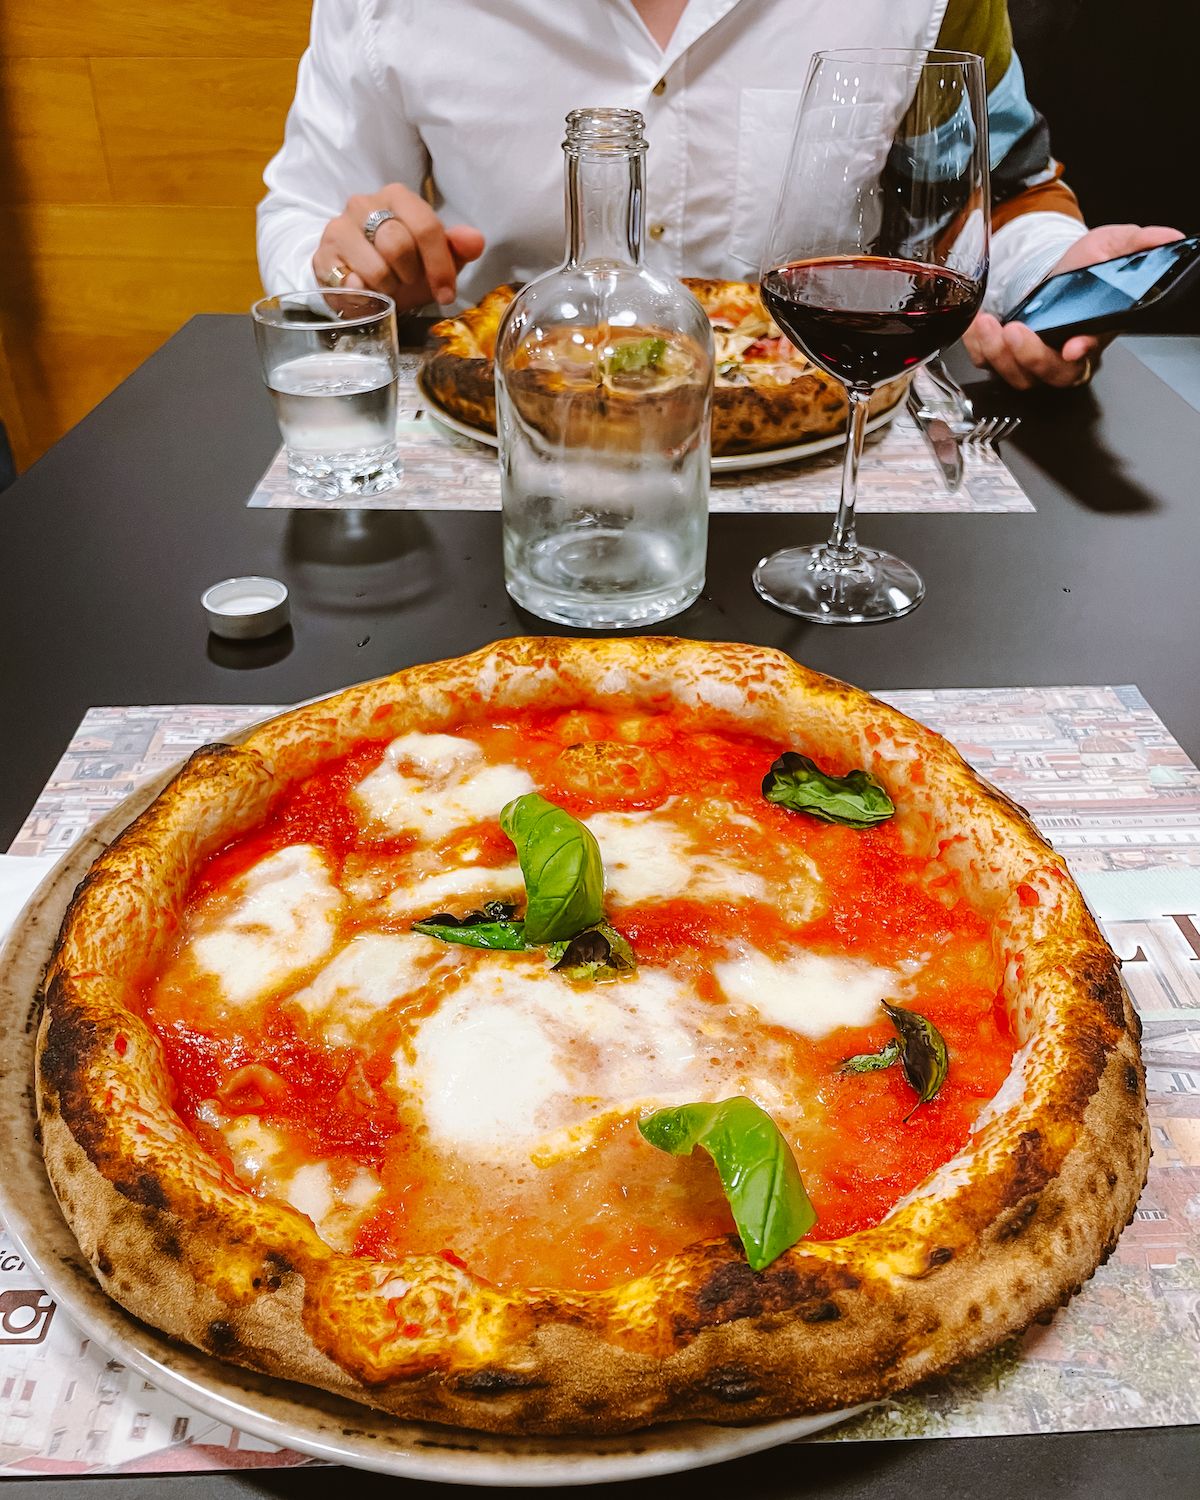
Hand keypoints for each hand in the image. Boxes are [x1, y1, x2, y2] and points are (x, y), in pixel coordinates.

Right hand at [314, 184, 485, 310]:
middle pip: (398, 245)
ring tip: (386, 286)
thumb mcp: (435, 259)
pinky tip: (366, 293)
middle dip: (410, 276)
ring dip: (389, 289)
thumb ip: (458, 249)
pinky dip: (366, 299)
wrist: (358, 278)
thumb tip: (474, 240)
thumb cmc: (401, 265)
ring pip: (376, 268)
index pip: (425, 226)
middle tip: (408, 282)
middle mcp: (364, 204)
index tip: (446, 294)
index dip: (440, 266)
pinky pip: (351, 286)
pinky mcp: (322, 256)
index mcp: (397, 196)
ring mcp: (339, 228)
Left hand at [964, 224, 1183, 388]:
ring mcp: (1031, 358)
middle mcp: (1061, 354)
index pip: (1090, 354)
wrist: (1050, 267)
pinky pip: (987, 362)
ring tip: (989, 323)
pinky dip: (977, 345)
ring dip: (998, 353)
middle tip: (1016, 332)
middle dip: (1031, 357)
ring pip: (1016, 375)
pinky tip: (976, 324)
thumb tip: (1168, 237)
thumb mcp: (1110, 246)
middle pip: (1050, 375)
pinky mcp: (1003, 354)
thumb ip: (1138, 243)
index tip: (1073, 346)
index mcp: (1092, 334)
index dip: (1082, 351)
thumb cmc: (1082, 266)